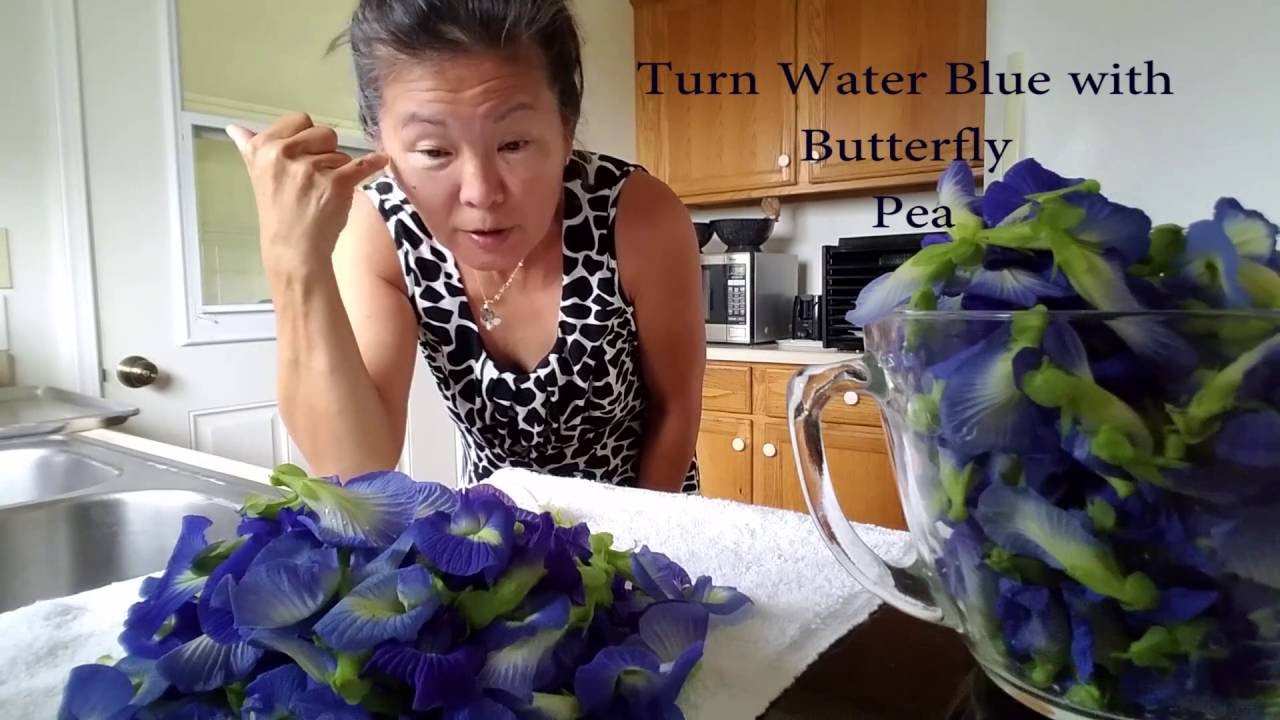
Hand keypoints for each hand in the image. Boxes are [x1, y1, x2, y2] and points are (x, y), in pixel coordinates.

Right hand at [226, 113, 387, 274]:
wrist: (293, 249)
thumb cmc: (278, 212)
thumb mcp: (258, 176)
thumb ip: (250, 148)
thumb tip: (234, 128)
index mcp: (263, 147)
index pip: (300, 120)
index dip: (307, 138)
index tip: (302, 157)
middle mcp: (284, 154)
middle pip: (324, 132)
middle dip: (325, 151)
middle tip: (314, 178)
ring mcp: (311, 168)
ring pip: (340, 153)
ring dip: (338, 169)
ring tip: (323, 192)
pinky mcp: (336, 182)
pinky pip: (362, 165)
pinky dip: (373, 163)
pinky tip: (381, 160)